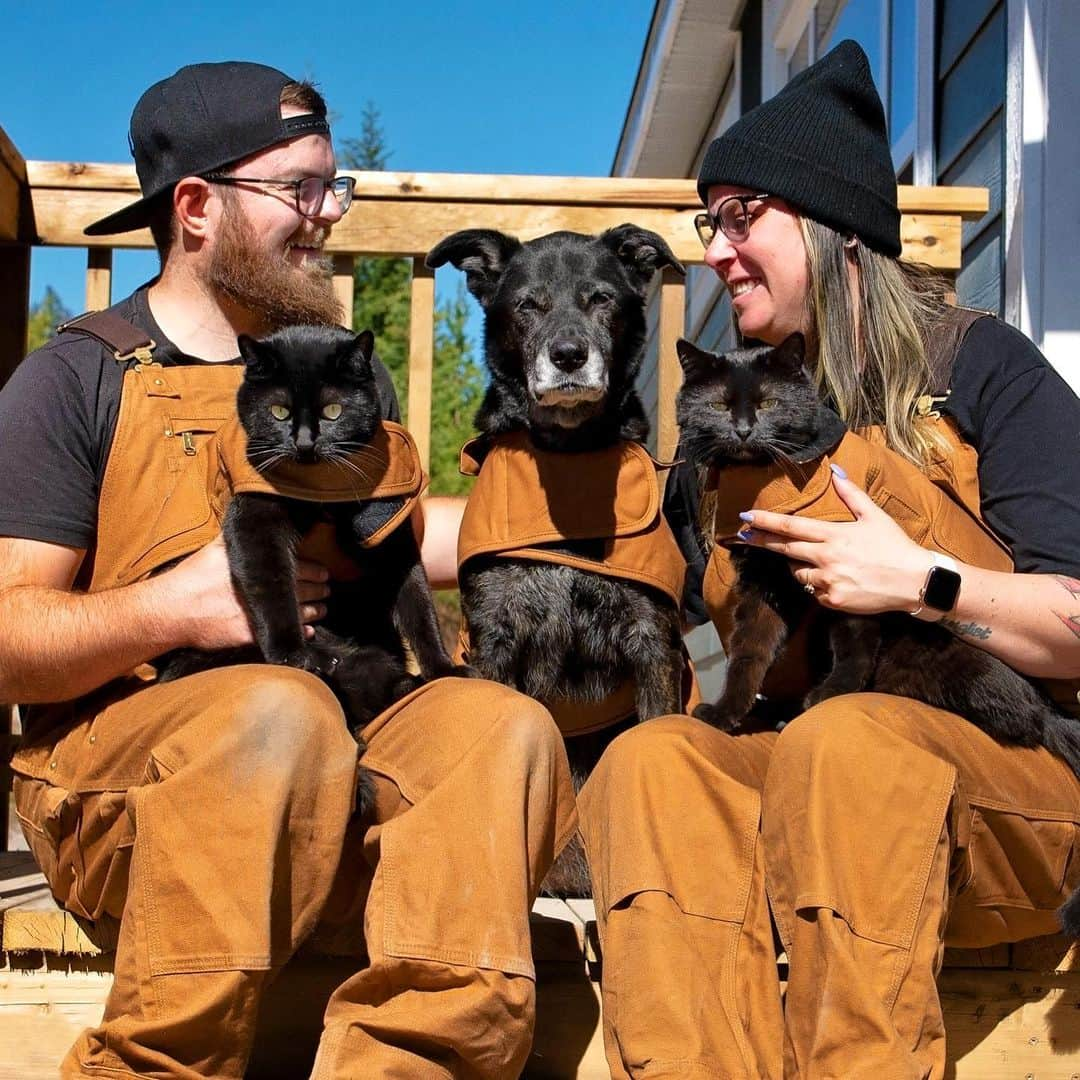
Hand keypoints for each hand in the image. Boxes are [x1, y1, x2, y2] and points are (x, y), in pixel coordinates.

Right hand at [158, 535, 331, 649]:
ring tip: (323, 609)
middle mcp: (261, 588)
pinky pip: (283, 632)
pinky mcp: (250, 634)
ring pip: (299, 612)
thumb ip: (235, 538)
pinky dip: (300, 632)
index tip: (324, 572)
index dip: (314, 569)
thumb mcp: (214, 549)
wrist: (171, 610)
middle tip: (327, 590)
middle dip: (319, 590)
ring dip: (315, 611)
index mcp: (256, 566)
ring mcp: (257, 612)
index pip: (297, 566)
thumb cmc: (191, 577)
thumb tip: (248, 522)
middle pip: (303, 589)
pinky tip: (310, 631)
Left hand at [736, 467, 934, 614]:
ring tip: (823, 561)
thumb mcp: (874, 516)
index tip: (745, 518)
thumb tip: (835, 470)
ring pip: (798, 573)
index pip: (790, 527)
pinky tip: (837, 579)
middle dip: (761, 542)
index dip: (765, 522)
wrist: (916, 581)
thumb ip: (851, 494)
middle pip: (784, 549)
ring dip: (800, 565)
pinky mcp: (832, 600)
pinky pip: (813, 591)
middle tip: (742, 537)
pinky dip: (818, 584)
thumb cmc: (895, 546)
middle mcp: (826, 558)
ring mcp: (828, 581)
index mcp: (834, 535)